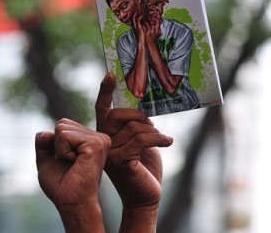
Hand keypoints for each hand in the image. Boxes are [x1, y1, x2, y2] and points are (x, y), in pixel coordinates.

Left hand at [35, 118, 110, 232]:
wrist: (70, 202)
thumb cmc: (61, 185)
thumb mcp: (46, 160)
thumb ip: (43, 142)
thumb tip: (47, 132)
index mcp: (90, 139)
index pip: (63, 123)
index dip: (55, 143)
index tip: (66, 161)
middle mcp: (98, 137)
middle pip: (62, 123)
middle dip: (56, 144)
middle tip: (69, 163)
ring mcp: (99, 139)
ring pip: (62, 128)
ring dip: (60, 149)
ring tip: (73, 164)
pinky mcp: (96, 144)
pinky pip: (65, 135)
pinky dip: (63, 151)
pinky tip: (75, 163)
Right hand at [95, 73, 172, 231]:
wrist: (146, 195)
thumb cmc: (143, 166)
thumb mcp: (139, 140)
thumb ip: (135, 125)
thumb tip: (143, 107)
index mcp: (105, 134)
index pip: (102, 109)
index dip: (105, 91)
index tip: (110, 74)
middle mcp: (102, 142)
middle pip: (117, 115)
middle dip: (138, 115)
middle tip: (152, 125)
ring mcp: (110, 153)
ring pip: (134, 128)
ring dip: (153, 131)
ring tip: (162, 139)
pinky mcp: (121, 162)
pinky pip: (141, 140)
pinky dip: (159, 138)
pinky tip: (169, 142)